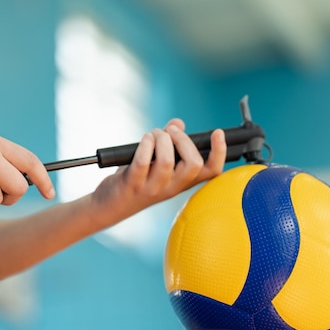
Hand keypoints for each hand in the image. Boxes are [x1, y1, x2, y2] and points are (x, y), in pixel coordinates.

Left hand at [88, 119, 226, 227]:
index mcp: (182, 182)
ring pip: (167, 161)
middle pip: (193, 164)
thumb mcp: (156, 163)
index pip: (211, 172)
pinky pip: (143, 162)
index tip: (218, 133)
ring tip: (153, 134)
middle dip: (183, 140)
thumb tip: (178, 123)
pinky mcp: (133, 184)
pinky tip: (144, 140)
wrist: (109, 206)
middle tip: (170, 131)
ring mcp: (153, 188)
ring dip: (161, 139)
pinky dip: (145, 145)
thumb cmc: (136, 180)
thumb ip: (170, 142)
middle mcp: (172, 187)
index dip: (219, 152)